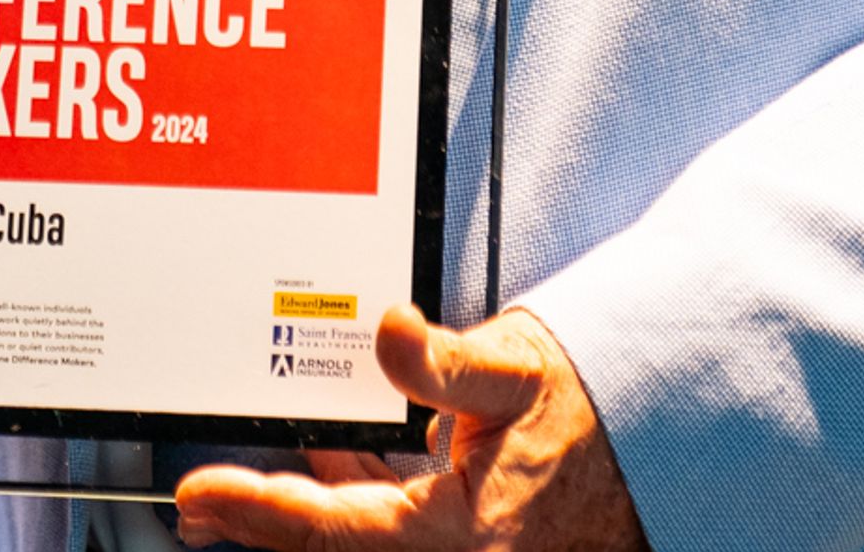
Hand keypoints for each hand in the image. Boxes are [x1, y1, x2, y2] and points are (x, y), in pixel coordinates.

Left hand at [174, 307, 646, 551]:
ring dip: (309, 519)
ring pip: (364, 549)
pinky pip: (395, 538)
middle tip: (205, 508)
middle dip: (268, 527)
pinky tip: (334, 470)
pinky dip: (355, 510)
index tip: (200, 497)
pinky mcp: (471, 547)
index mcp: (465, 537)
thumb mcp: (518, 369)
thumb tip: (390, 332)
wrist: (663, 445)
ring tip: (249, 490)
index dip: (257, 512)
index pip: (333, 533)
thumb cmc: (598, 412)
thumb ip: (445, 361)